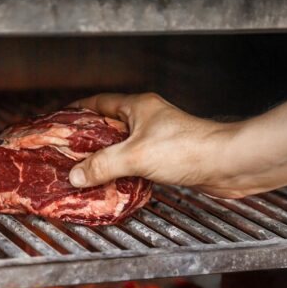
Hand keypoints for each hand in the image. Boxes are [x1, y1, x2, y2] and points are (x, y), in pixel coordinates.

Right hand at [67, 93, 247, 197]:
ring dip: (106, 159)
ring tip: (86, 172)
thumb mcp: (135, 156)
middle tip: (68, 153)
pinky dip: (122, 173)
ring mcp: (158, 139)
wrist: (227, 165)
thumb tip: (76, 174)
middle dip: (88, 140)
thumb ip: (102, 165)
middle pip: (108, 127)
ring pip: (122, 147)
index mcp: (138, 107)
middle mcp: (147, 120)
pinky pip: (135, 164)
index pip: (99, 102)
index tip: (59, 121)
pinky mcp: (167, 159)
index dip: (77, 111)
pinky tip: (114, 185)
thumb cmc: (188, 149)